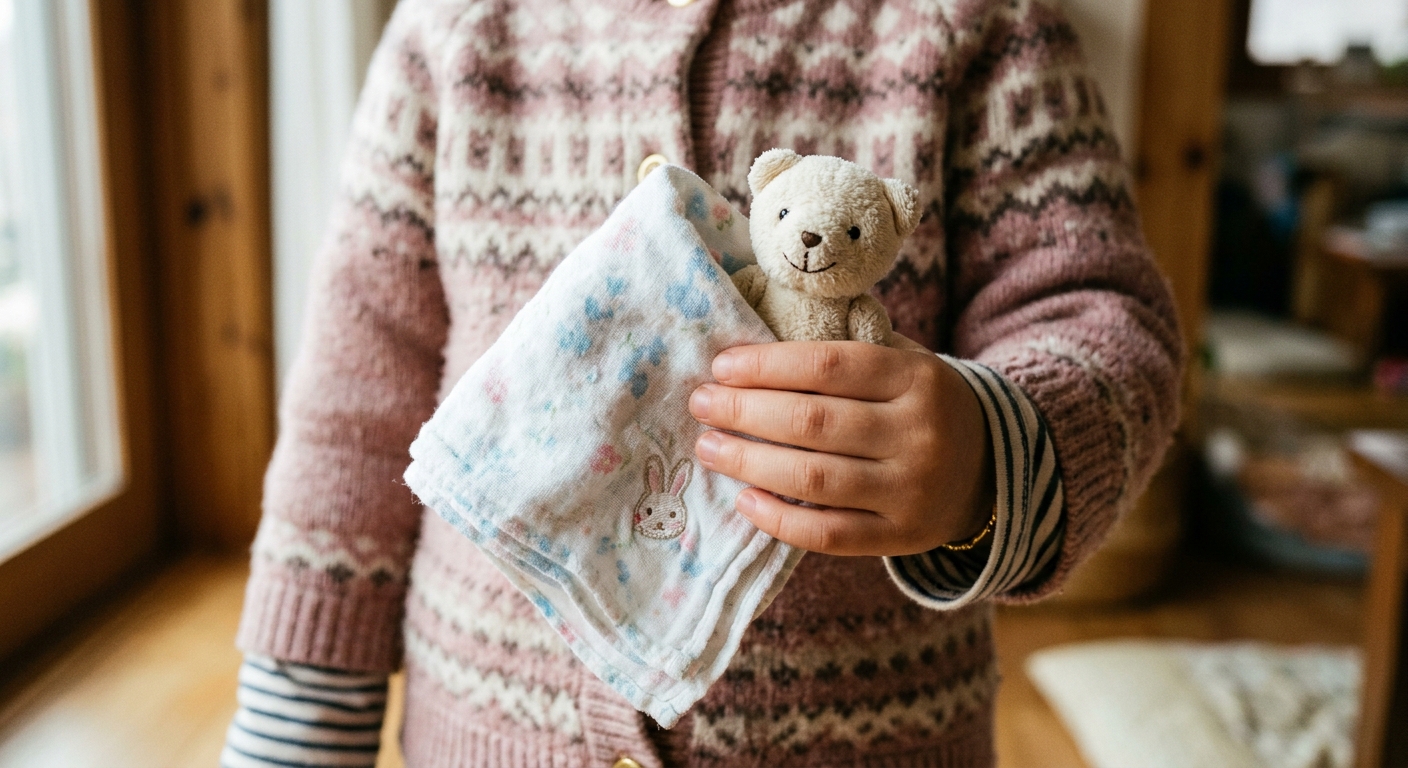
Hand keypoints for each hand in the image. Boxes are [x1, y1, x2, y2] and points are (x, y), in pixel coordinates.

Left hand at [689, 340, 995, 556]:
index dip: (767, 366)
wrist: (991, 469)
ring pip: (814, 479)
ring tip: (709, 448)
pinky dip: (778, 519)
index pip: (829, 367)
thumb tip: (747, 355)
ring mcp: (911, 491)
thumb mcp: (903, 366)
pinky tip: (744, 500)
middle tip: (701, 404)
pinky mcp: (901, 537)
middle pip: (813, 423)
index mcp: (917, 378)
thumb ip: (843, 359)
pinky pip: (829, 534)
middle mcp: (918, 434)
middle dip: (744, 412)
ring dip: (749, 463)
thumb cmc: (920, 406)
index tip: (722, 366)